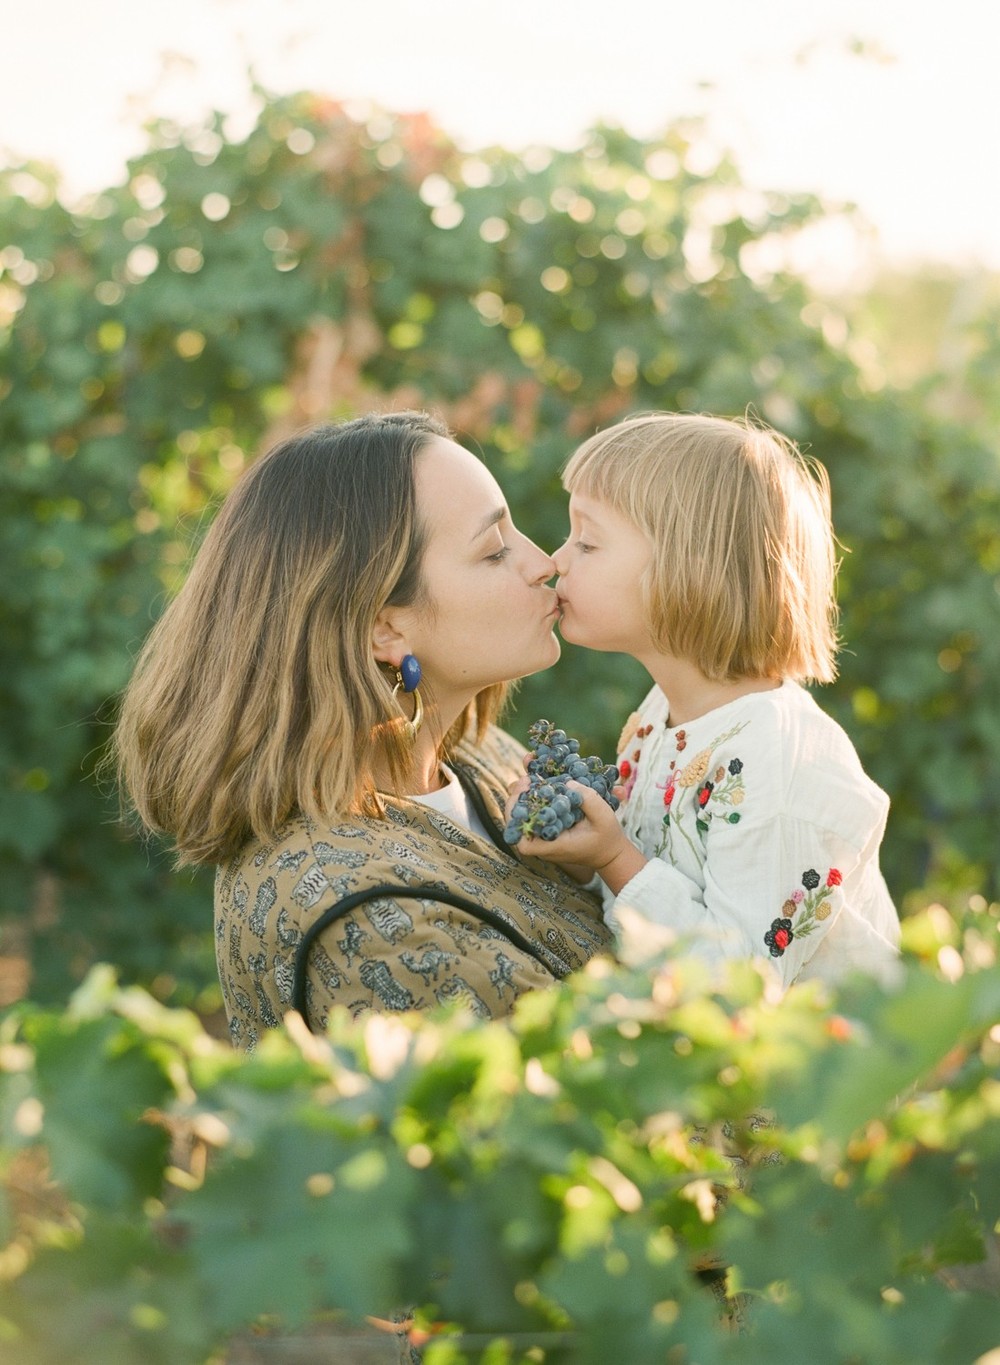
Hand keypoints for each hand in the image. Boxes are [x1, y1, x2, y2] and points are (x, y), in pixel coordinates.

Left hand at [514, 783, 646, 894]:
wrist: (610, 850)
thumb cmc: (607, 837)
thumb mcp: (604, 817)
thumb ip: (589, 800)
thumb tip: (568, 782)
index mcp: (553, 846)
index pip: (523, 842)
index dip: (516, 818)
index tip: (524, 794)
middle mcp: (543, 843)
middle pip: (516, 824)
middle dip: (516, 799)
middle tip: (527, 778)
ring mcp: (543, 835)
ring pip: (522, 815)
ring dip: (522, 795)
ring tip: (530, 775)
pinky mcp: (546, 827)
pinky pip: (533, 811)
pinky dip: (532, 795)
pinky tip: (536, 778)